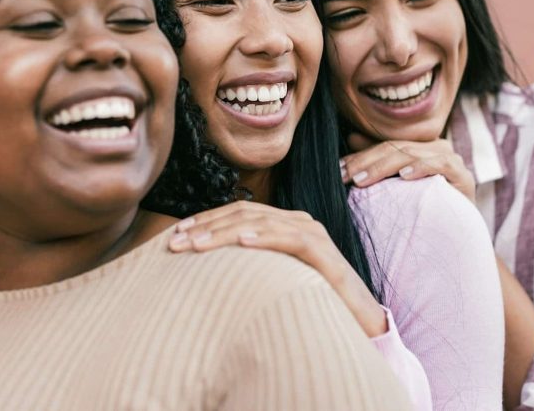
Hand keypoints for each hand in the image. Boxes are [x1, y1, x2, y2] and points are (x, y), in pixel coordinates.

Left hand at [168, 200, 387, 336]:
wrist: (358, 320)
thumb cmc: (311, 301)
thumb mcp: (273, 278)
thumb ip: (249, 266)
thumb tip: (206, 267)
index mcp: (282, 224)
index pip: (237, 213)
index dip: (205, 220)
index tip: (175, 234)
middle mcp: (297, 222)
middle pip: (244, 214)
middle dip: (206, 227)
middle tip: (175, 242)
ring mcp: (312, 234)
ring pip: (261, 223)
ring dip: (225, 233)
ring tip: (197, 244)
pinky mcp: (325, 253)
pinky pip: (292, 239)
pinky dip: (266, 237)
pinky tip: (244, 242)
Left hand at [341, 133, 476, 203]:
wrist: (457, 238)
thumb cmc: (423, 211)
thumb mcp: (395, 187)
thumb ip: (378, 162)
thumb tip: (352, 138)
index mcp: (419, 146)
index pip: (384, 146)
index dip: (359, 157)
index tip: (337, 170)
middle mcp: (435, 148)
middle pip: (395, 149)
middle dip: (366, 162)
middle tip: (345, 176)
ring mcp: (451, 159)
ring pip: (411, 154)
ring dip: (384, 166)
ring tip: (363, 179)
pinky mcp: (463, 176)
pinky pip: (441, 165)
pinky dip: (421, 167)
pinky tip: (404, 176)